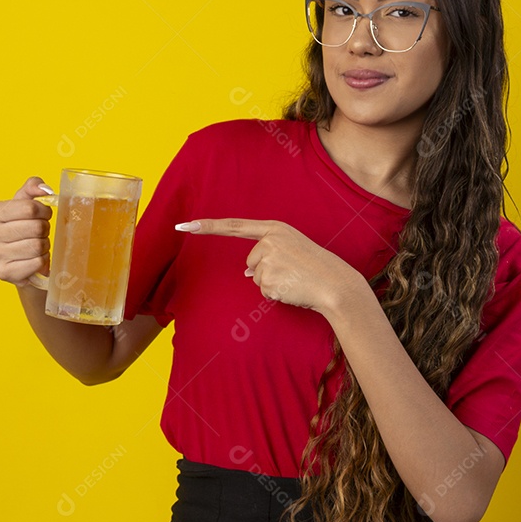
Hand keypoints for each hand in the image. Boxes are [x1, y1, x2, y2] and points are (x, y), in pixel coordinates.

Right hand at [0, 177, 53, 287]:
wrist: (17, 260)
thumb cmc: (22, 227)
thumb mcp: (24, 203)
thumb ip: (33, 187)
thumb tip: (44, 189)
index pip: (30, 208)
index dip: (44, 212)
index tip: (43, 215)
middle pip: (37, 227)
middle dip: (45, 229)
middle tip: (41, 232)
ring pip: (38, 246)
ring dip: (45, 245)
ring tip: (37, 245)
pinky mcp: (4, 272)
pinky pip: (38, 263)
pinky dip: (43, 261)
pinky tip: (35, 259)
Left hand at [175, 218, 365, 315]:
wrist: (336, 284)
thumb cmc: (315, 269)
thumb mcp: (291, 251)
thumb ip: (268, 255)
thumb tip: (247, 273)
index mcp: (275, 228)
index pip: (235, 226)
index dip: (207, 226)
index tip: (184, 226)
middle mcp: (270, 240)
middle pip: (250, 263)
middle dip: (265, 273)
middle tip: (293, 273)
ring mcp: (269, 259)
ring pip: (256, 279)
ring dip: (272, 284)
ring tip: (295, 280)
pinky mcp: (270, 278)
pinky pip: (263, 292)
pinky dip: (276, 295)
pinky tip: (293, 289)